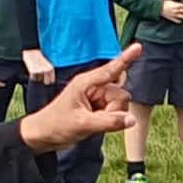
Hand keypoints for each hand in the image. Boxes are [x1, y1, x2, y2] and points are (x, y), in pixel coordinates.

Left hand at [17, 49, 139, 151]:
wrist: (44, 135)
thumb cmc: (57, 125)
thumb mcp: (83, 124)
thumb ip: (109, 122)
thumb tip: (132, 120)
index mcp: (86, 83)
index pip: (111, 70)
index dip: (126, 59)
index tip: (138, 46)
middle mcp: (94, 87)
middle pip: (121, 95)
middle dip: (114, 109)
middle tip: (95, 119)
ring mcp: (97, 97)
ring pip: (120, 105)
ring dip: (111, 116)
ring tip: (92, 121)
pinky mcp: (99, 107)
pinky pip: (115, 113)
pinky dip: (109, 120)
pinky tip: (95, 123)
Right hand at [160, 0, 182, 23]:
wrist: (158, 8)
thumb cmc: (164, 3)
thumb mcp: (171, 1)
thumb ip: (177, 3)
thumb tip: (182, 4)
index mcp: (175, 5)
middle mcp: (175, 11)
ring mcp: (174, 15)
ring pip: (182, 16)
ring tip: (182, 14)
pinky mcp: (172, 18)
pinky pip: (178, 21)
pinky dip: (179, 20)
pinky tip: (179, 18)